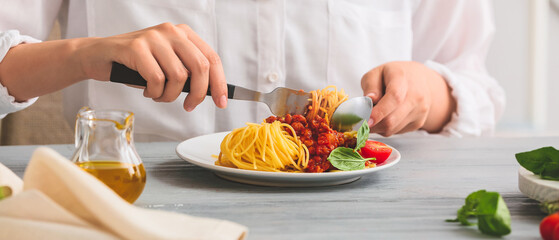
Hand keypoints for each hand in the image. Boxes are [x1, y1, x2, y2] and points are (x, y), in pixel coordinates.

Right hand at [77, 23, 226, 110]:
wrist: (100, 57)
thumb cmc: (137, 65)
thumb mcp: (168, 65)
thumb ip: (189, 73)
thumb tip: (212, 92)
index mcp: (184, 34)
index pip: (212, 58)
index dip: (219, 83)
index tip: (221, 102)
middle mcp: (171, 31)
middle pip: (200, 67)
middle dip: (199, 93)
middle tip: (189, 106)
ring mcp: (154, 37)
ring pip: (179, 77)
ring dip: (170, 96)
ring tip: (159, 95)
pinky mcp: (136, 47)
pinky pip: (157, 79)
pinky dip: (154, 92)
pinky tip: (147, 90)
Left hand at [361, 61, 455, 135]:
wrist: (420, 80)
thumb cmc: (393, 75)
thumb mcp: (377, 73)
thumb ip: (370, 85)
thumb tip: (369, 100)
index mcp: (402, 78)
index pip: (394, 97)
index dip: (379, 111)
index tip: (366, 120)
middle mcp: (415, 95)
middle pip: (392, 119)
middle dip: (372, 125)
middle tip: (359, 123)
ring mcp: (419, 110)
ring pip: (392, 129)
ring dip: (377, 127)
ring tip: (373, 116)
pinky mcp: (419, 122)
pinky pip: (396, 132)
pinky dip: (386, 128)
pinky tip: (385, 117)